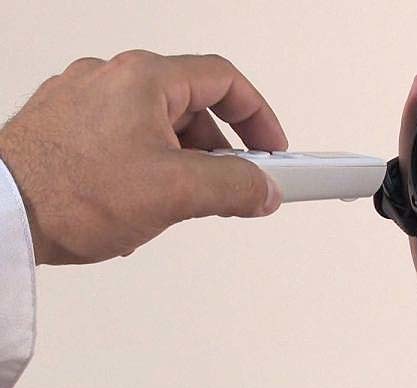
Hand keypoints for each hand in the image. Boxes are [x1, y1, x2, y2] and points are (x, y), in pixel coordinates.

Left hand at [0, 50, 286, 264]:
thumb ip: (234, 187)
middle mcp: (111, 78)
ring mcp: (84, 101)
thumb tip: (264, 190)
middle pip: (191, 104)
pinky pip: (126, 138)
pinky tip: (142, 200)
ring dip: (183, 160)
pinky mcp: (66, 127)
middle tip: (234, 181)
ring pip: (158, 124)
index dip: (258, 116)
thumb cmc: (67, 192)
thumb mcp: (174, 193)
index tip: (271, 147)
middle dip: (221, 148)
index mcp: (143, 78)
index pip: (224, 81)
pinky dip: (149, 164)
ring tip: (181, 200)